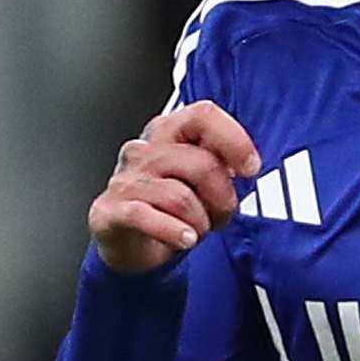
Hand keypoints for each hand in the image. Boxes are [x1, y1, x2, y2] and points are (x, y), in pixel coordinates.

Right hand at [87, 100, 260, 273]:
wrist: (131, 244)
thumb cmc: (171, 206)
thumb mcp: (202, 181)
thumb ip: (222, 164)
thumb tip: (245, 164)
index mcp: (169, 132)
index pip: (204, 115)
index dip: (234, 140)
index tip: (251, 168)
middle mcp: (144, 150)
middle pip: (202, 163)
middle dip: (223, 197)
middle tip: (222, 214)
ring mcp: (124, 179)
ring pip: (180, 196)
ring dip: (201, 222)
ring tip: (199, 230)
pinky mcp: (109, 210)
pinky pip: (145, 216)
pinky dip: (173, 232)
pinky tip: (185, 240)